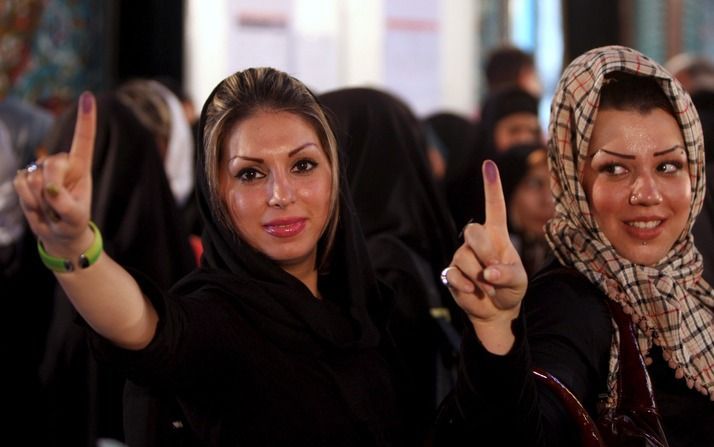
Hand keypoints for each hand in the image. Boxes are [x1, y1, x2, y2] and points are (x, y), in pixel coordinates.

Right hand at [13, 92, 96, 255]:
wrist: (58, 233)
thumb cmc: (73, 222)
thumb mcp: (75, 217)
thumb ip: (65, 203)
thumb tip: (48, 188)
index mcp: (81, 167)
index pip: (84, 139)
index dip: (85, 118)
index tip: (88, 95)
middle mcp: (61, 163)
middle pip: (52, 164)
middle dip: (53, 187)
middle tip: (58, 205)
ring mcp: (41, 169)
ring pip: (34, 177)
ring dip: (41, 200)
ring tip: (50, 208)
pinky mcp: (26, 177)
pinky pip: (21, 184)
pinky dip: (28, 200)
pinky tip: (37, 206)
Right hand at [443, 160, 526, 349]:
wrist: (496, 311)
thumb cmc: (510, 288)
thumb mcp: (518, 281)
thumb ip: (507, 274)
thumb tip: (487, 273)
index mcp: (497, 235)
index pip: (494, 207)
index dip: (491, 186)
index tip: (489, 164)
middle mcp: (478, 241)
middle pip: (473, 231)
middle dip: (484, 251)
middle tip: (492, 271)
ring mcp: (462, 255)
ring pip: (464, 256)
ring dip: (479, 276)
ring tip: (487, 287)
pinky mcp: (451, 272)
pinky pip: (454, 274)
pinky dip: (467, 286)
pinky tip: (473, 292)